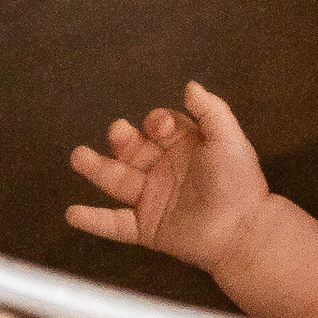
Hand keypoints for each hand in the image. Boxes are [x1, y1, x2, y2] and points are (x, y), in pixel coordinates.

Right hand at [68, 88, 264, 266]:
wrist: (244, 230)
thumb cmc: (240, 184)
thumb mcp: (229, 140)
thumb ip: (211, 111)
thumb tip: (190, 86)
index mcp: (183, 147)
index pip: (159, 126)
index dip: (157, 123)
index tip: (162, 128)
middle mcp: (164, 170)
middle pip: (132, 149)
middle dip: (121, 139)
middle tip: (118, 132)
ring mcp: (152, 199)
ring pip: (117, 180)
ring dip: (96, 168)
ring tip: (78, 156)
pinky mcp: (146, 228)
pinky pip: (114, 224)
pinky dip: (93, 220)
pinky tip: (73, 213)